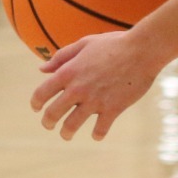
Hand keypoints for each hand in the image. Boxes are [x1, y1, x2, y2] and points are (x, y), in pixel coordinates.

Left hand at [30, 31, 167, 140]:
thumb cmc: (114, 44)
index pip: (42, 93)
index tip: (36, 108)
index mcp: (68, 72)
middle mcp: (78, 89)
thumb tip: (42, 69)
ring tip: (66, 134)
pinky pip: (100, 129)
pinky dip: (97, 134)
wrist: (142, 50)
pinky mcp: (112, 109)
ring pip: (72, 125)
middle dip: (47, 122)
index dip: (36, 103)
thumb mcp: (85, 44)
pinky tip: (97, 134)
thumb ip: (62, 56)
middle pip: (53, 113)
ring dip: (66, 132)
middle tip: (49, 125)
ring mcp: (95, 101)